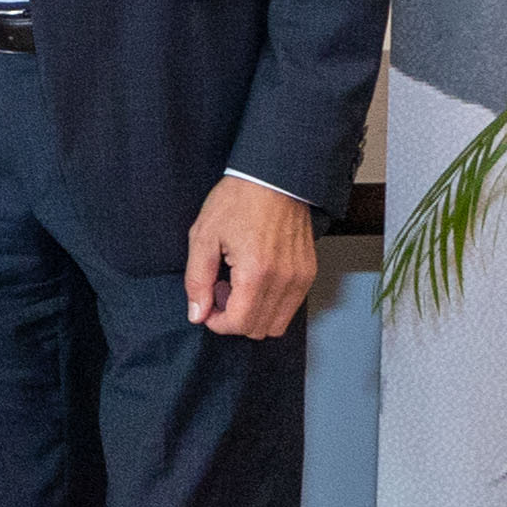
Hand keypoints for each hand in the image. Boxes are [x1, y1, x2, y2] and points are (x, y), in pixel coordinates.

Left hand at [184, 174, 316, 339]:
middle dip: (234, 318)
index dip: (218, 323)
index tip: (207, 307)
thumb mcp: (203, 236)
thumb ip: (197, 280)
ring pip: (277, 323)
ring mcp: (301, 277)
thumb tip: (197, 314)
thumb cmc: (237, 201)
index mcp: (256, 272)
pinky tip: (254, 279)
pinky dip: (271, 303)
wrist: (273, 178)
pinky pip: (291, 306)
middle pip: (258, 329)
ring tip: (237, 285)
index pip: (239, 324)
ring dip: (254, 314)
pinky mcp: (309, 272)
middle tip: (220, 291)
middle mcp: (285, 279)